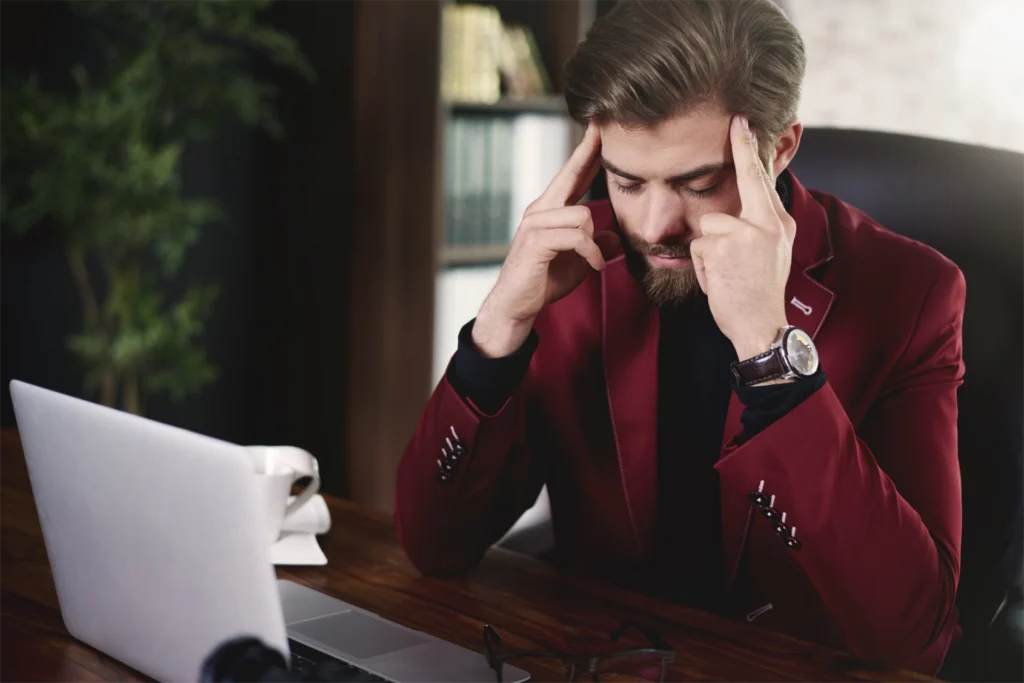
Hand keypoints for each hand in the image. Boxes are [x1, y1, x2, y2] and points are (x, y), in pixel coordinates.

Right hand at [473, 123, 621, 357]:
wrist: (516, 305)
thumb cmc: (544, 281)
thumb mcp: (579, 262)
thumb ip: (596, 246)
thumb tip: (615, 238)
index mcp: (549, 210)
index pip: (571, 175)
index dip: (586, 152)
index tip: (598, 128)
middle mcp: (540, 210)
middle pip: (570, 176)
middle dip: (588, 154)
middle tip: (602, 128)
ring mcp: (535, 224)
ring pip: (581, 215)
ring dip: (593, 242)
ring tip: (593, 262)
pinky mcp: (536, 241)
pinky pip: (576, 237)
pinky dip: (590, 254)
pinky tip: (592, 267)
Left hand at [690, 115, 794, 360]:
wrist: (761, 324)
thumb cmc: (759, 293)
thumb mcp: (770, 253)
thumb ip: (758, 226)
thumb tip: (749, 202)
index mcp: (779, 223)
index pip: (762, 180)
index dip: (750, 149)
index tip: (743, 121)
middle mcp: (768, 222)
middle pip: (742, 182)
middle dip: (740, 148)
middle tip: (737, 118)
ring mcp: (747, 232)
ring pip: (708, 226)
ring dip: (708, 252)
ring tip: (725, 273)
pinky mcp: (725, 245)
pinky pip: (699, 247)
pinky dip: (703, 268)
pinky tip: (719, 281)